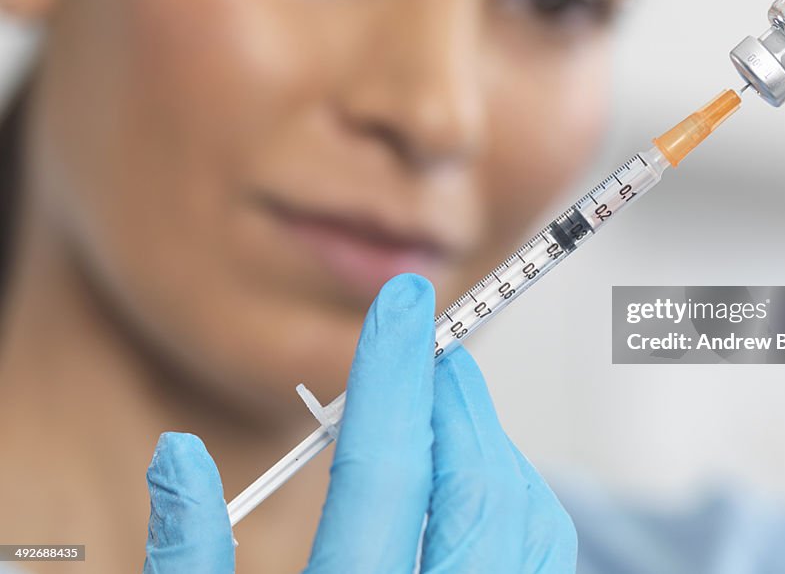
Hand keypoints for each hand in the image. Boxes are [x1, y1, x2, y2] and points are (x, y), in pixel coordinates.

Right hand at [142, 274, 576, 572]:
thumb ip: (186, 557)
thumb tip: (182, 455)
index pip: (379, 472)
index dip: (392, 373)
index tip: (406, 299)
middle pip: (471, 488)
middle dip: (454, 401)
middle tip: (428, 350)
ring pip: (524, 517)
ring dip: (489, 442)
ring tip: (443, 408)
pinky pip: (539, 553)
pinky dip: (514, 493)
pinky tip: (470, 482)